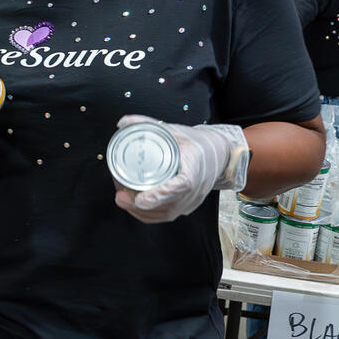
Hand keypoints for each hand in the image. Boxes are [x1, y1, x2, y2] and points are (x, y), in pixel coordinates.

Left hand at [113, 115, 249, 222]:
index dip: (160, 194)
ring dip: (142, 212)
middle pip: (169, 205)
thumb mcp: (174, 129)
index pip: (181, 185)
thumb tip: (123, 122)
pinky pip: (167, 216)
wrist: (218, 154)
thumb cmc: (196, 142)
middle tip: (120, 196)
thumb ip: (147, 124)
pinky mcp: (188, 206)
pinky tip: (133, 208)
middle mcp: (195, 188)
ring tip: (122, 200)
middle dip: (141, 206)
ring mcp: (192, 200)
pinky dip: (149, 215)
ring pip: (166, 214)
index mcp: (194, 167)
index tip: (141, 199)